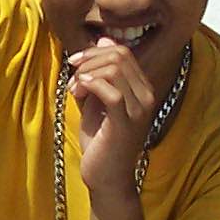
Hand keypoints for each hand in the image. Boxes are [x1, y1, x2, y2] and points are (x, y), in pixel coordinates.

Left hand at [67, 39, 156, 196]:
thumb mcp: (96, 101)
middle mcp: (146, 96)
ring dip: (87, 73)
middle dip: (90, 59)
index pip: (123, 51)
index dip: (95, 51)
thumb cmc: (101, 142)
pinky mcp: (126, 124)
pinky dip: (91, 85)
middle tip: (73, 75)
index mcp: (142, 88)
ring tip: (75, 90)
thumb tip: (103, 40)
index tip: (75, 64)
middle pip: (120, 55)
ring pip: (115, 69)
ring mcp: (139, 110)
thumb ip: (98, 74)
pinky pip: (111, 92)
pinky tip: (79, 92)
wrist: (106, 179)